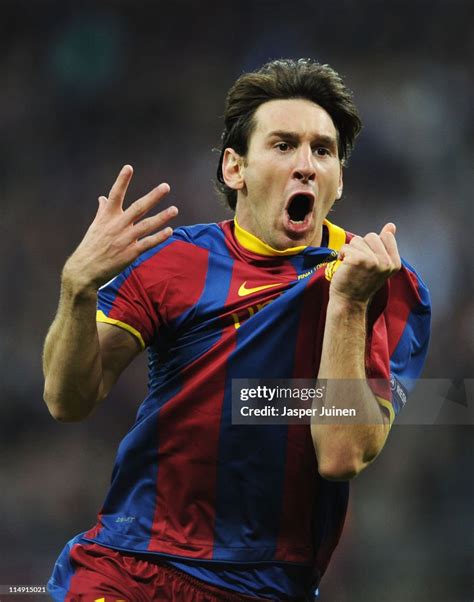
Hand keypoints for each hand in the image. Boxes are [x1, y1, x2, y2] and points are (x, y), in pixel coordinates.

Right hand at [63, 165, 177, 291]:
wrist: (85, 270)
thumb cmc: (91, 246)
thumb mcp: (95, 226)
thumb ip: (102, 210)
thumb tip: (102, 198)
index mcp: (107, 216)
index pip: (115, 195)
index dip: (122, 181)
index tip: (129, 167)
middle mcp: (117, 225)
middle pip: (138, 208)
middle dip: (153, 197)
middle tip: (166, 186)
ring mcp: (124, 239)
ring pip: (146, 225)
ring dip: (162, 217)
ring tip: (174, 209)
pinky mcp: (130, 253)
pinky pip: (147, 243)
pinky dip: (158, 237)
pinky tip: (169, 231)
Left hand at [329, 223, 400, 304]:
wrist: (349, 302)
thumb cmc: (361, 282)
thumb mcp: (379, 264)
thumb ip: (386, 245)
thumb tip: (391, 225)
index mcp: (395, 263)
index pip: (386, 236)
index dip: (373, 245)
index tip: (369, 262)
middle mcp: (387, 262)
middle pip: (371, 236)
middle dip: (361, 247)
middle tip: (359, 265)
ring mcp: (374, 261)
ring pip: (358, 240)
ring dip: (351, 251)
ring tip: (352, 266)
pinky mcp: (358, 260)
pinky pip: (346, 247)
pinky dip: (342, 255)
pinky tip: (344, 267)